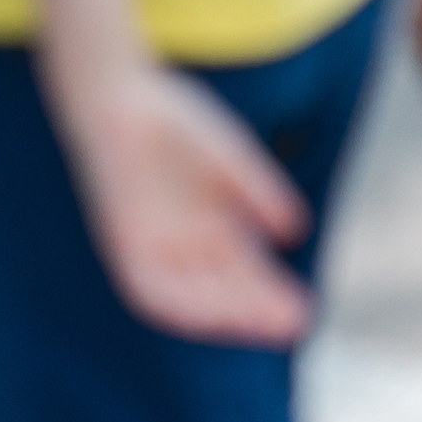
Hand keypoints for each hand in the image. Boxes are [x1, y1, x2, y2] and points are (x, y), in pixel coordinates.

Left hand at [50, 60, 315, 343]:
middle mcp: (182, 241)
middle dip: (255, 310)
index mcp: (211, 224)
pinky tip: (197, 313)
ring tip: (253, 323)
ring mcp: (151, 242)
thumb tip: (295, 232)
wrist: (117, 97)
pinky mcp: (122, 238)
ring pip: (188, 294)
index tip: (303, 309)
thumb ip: (258, 191)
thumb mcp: (228, 158)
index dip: (272, 295)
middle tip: (291, 323)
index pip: (245, 272)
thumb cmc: (176, 121)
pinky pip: (143, 284)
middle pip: (222, 289)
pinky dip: (170, 301)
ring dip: (220, 313)